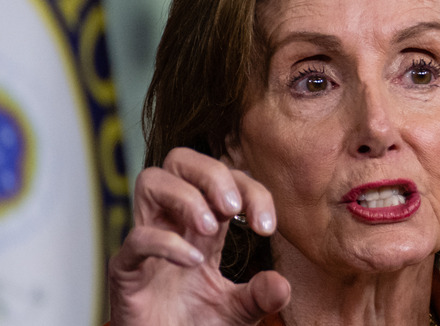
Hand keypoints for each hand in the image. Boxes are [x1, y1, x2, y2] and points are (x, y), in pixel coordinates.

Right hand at [108, 147, 289, 324]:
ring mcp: (147, 242)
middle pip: (181, 161)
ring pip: (150, 181)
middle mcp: (174, 224)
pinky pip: (137, 237)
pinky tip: (193, 262)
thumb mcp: (239, 311)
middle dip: (212, 173)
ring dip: (186, 196)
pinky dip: (167, 243)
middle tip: (233, 207)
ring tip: (211, 228)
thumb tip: (282, 284)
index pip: (226, 180)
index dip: (250, 190)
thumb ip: (261, 296)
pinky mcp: (126, 269)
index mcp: (204, 225)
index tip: (267, 228)